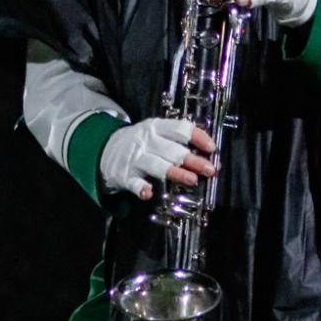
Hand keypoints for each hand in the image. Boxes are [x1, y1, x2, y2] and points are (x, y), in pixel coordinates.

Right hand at [99, 117, 217, 201]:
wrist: (108, 149)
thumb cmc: (142, 143)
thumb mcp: (157, 133)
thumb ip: (179, 141)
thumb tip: (208, 155)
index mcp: (156, 128)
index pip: (180, 129)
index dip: (198, 137)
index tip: (211, 148)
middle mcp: (146, 141)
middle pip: (172, 149)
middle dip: (192, 159)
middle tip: (209, 169)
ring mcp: (135, 158)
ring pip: (157, 165)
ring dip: (175, 172)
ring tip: (192, 179)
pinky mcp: (125, 175)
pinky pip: (134, 182)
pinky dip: (141, 188)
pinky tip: (148, 193)